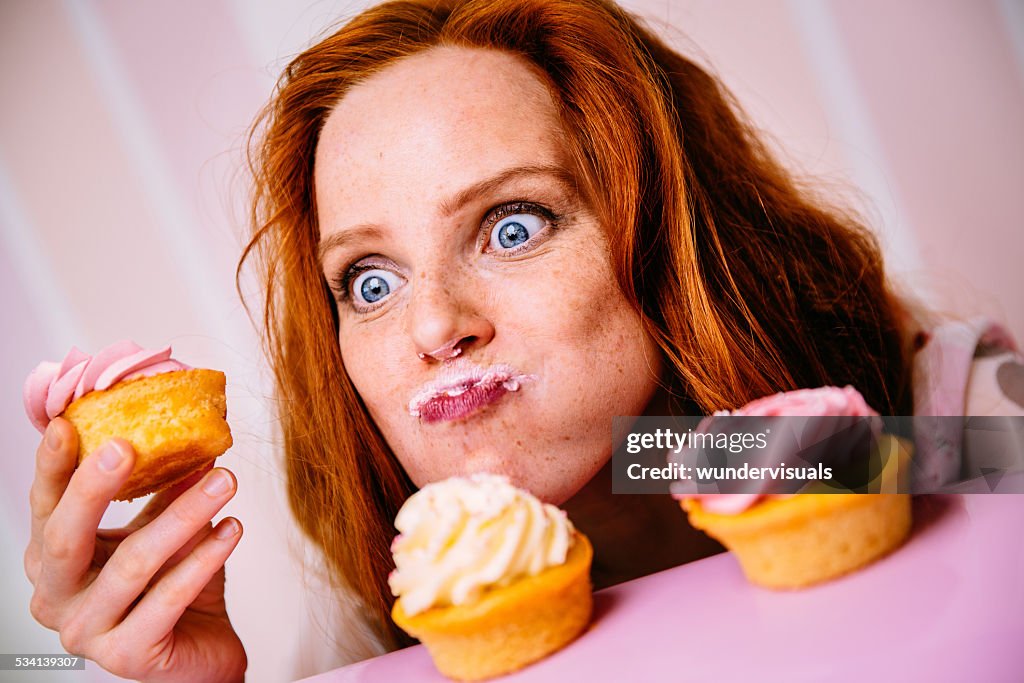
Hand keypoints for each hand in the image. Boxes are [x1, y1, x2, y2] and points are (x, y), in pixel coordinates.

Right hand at [24, 417, 247, 681]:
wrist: (200, 655)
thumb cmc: (171, 590)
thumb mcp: (163, 529)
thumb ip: (166, 489)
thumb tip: (193, 433)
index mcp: (52, 561)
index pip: (45, 508)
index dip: (52, 467)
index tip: (68, 425)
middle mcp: (56, 599)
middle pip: (64, 539)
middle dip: (95, 488)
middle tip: (128, 446)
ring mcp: (86, 632)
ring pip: (132, 563)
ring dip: (184, 515)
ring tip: (225, 480)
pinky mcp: (127, 656)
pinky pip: (169, 598)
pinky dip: (205, 558)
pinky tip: (232, 528)